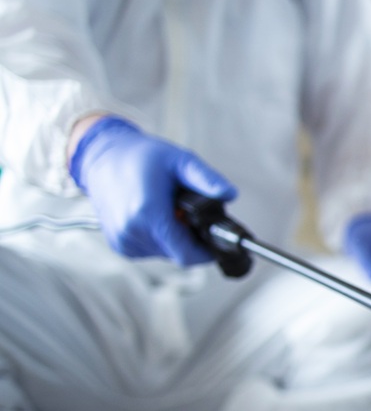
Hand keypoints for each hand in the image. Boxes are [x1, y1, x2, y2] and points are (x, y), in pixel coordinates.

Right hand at [68, 115, 236, 264]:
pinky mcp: (119, 245)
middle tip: (188, 215)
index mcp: (147, 213)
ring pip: (165, 253)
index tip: (215, 243)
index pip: (187, 253)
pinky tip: (154, 217)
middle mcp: (132, 231)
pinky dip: (158, 238)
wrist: (101, 156)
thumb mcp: (179, 160)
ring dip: (173, 238)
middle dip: (190, 239)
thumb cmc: (140, 156)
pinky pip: (150, 250)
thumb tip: (229, 194)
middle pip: (178, 253)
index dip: (206, 252)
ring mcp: (123, 241)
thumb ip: (206, 179)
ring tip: (168, 211)